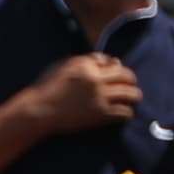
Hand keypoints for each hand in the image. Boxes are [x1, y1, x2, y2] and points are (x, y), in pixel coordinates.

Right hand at [25, 53, 141, 133]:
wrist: (39, 111)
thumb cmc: (45, 87)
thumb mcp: (61, 65)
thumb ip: (83, 60)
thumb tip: (103, 59)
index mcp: (86, 64)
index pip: (112, 62)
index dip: (116, 67)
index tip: (117, 72)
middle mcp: (96, 79)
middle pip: (126, 75)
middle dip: (131, 80)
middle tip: (131, 85)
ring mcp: (100, 97)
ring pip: (131, 94)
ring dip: (134, 96)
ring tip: (133, 99)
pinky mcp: (100, 114)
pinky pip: (124, 112)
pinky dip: (127, 112)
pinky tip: (125, 113)